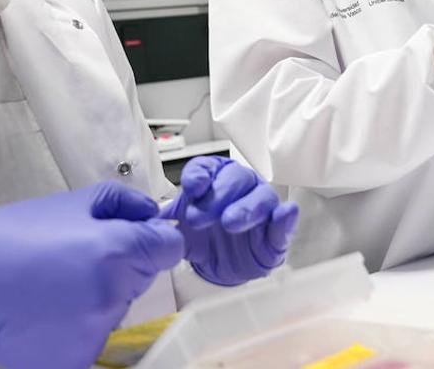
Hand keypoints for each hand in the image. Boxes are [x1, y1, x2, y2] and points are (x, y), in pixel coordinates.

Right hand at [0, 182, 183, 368]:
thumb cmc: (5, 238)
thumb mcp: (67, 203)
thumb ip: (122, 204)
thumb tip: (155, 215)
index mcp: (114, 252)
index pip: (169, 249)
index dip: (154, 241)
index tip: (135, 240)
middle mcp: (110, 295)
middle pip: (142, 277)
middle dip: (121, 266)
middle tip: (74, 260)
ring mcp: (93, 333)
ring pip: (117, 307)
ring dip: (98, 297)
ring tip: (53, 285)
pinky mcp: (74, 360)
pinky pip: (93, 337)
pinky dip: (77, 327)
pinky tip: (46, 312)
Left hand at [160, 157, 298, 286]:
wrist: (218, 266)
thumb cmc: (202, 237)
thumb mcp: (179, 225)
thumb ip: (165, 219)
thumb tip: (147, 218)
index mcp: (216, 179)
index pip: (209, 168)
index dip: (200, 176)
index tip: (191, 188)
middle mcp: (241, 188)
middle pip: (236, 180)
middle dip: (218, 196)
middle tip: (199, 218)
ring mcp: (262, 209)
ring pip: (260, 198)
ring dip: (246, 209)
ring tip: (231, 222)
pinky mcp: (275, 235)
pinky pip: (284, 224)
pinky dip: (285, 220)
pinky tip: (285, 214)